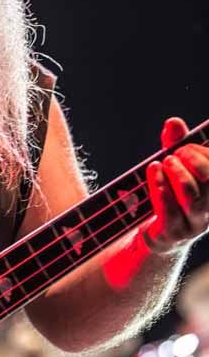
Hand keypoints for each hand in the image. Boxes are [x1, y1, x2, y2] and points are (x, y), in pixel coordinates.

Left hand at [142, 117, 208, 254]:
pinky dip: (160, 187)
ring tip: (163, 161)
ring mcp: (194, 224)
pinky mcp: (173, 234)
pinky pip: (170, 211)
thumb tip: (174, 122)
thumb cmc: (171, 194)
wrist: (158, 234)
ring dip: (176, 173)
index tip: (184, 146)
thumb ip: (176, 145)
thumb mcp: (174, 167)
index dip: (203, 153)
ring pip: (192, 197)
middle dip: (191, 160)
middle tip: (173, 154)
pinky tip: (153, 170)